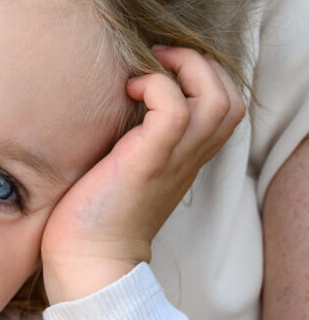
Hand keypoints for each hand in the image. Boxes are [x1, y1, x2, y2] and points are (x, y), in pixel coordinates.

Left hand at [41, 47, 244, 304]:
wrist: (89, 261)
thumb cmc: (96, 209)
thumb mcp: (129, 163)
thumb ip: (138, 134)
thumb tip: (119, 92)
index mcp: (188, 156)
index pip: (227, 105)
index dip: (204, 74)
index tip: (162, 65)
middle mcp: (190, 157)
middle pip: (230, 97)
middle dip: (199, 62)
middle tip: (157, 58)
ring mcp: (173, 160)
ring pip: (216, 99)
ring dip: (184, 68)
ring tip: (146, 70)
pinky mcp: (148, 162)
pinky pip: (173, 111)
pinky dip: (155, 87)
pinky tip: (127, 91)